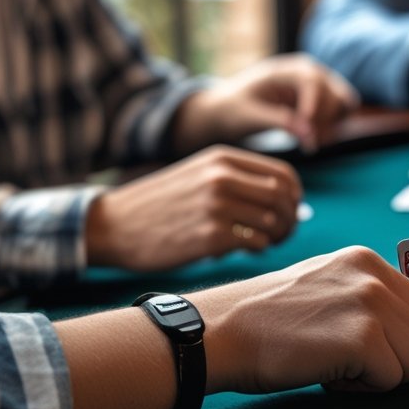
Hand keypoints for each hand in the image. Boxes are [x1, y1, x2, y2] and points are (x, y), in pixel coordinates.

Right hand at [86, 145, 301, 270]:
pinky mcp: (211, 236)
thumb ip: (238, 179)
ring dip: (275, 237)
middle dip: (289, 220)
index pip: (284, 175)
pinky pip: (255, 243)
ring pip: (273, 222)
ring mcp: (217, 206)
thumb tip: (288, 198)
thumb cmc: (162, 204)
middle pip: (284, 199)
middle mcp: (222, 178)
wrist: (114, 225)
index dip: (294, 198)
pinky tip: (244, 250)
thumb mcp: (199, 174)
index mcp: (223, 159)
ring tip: (262, 242)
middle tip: (281, 234)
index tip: (289, 212)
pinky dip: (257, 249)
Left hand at [174, 54, 358, 153]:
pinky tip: (314, 139)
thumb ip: (281, 122)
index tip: (308, 135)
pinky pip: (342, 111)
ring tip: (311, 143)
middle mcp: (309, 72)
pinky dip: (334, 126)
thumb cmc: (234, 108)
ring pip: (345, 102)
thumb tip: (310, 135)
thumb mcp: (251, 116)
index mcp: (288, 69)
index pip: (313, 82)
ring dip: (333, 125)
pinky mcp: (323, 99)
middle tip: (307, 145)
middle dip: (324, 122)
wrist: (229, 108)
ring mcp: (319, 85)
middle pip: (335, 93)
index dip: (314, 109)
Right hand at [198, 246, 408, 393]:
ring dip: (381, 375)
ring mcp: (369, 304)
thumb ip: (368, 297)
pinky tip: (328, 375)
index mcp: (367, 259)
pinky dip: (363, 389)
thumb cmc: (268, 322)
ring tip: (338, 366)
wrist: (220, 333)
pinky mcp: (362, 339)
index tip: (371, 348)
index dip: (403, 339)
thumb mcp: (325, 287)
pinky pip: (391, 380)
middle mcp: (373, 276)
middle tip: (352, 362)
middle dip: (397, 360)